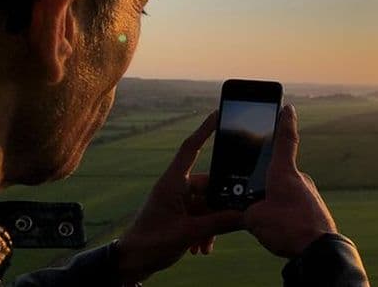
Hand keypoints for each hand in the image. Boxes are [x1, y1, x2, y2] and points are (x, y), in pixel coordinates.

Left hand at [117, 112, 244, 282]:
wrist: (130, 264)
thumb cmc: (149, 244)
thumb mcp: (188, 233)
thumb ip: (219, 223)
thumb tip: (246, 216)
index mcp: (173, 182)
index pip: (190, 148)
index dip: (205, 129)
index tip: (218, 113)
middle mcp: (177, 187)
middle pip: (209, 184)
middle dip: (220, 205)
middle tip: (232, 218)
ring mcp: (178, 201)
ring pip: (208, 204)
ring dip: (212, 224)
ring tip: (206, 243)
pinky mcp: (180, 215)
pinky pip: (202, 215)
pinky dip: (206, 230)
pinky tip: (202, 248)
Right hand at [244, 105, 337, 257]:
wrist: (318, 250)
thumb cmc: (288, 228)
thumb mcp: (255, 218)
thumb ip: (246, 210)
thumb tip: (248, 211)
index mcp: (284, 172)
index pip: (285, 140)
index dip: (284, 122)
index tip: (288, 107)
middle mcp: (300, 179)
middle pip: (279, 172)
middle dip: (265, 180)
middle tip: (252, 191)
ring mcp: (309, 194)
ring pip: (286, 191)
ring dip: (274, 200)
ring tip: (266, 218)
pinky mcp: (315, 210)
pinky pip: (294, 206)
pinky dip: (284, 212)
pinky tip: (279, 226)